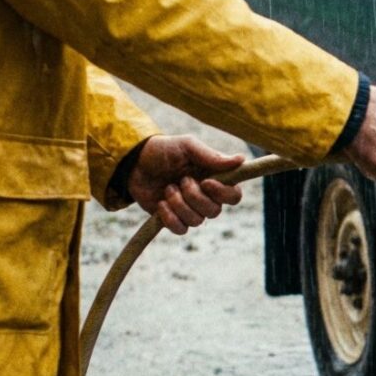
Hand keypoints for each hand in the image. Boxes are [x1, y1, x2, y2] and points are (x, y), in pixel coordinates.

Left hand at [127, 135, 244, 234]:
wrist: (133, 162)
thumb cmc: (164, 150)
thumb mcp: (187, 146)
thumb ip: (212, 156)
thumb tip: (241, 159)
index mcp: (215, 179)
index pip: (234, 196)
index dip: (223, 194)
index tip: (206, 182)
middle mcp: (206, 197)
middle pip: (215, 211)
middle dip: (195, 197)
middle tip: (181, 180)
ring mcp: (189, 209)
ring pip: (197, 221)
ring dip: (179, 204)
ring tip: (168, 189)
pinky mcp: (173, 219)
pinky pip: (181, 229)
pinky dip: (170, 217)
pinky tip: (161, 203)